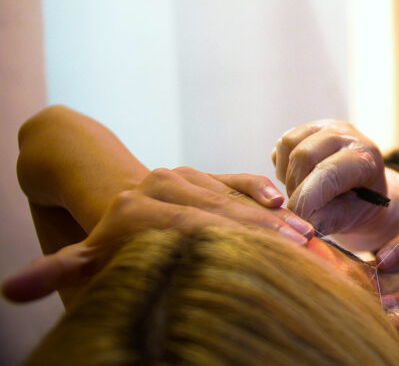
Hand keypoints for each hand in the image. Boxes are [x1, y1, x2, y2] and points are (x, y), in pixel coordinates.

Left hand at [2, 168, 312, 301]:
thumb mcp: (82, 256)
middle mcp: (161, 185)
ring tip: (303, 234)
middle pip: (220, 210)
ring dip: (269, 215)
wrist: (93, 177)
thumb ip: (58, 270)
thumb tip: (9, 290)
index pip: (193, 226)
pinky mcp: (201, 174)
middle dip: (262, 229)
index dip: (230, 240)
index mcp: (137, 207)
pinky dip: (257, 189)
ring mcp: (182, 176)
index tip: (259, 257)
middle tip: (299, 246)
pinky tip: (283, 202)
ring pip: (231, 195)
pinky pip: (234, 179)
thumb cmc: (100, 240)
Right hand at [271, 120, 398, 247]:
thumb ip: (329, 220)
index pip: (328, 172)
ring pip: (288, 144)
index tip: (296, 217)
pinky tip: (298, 178)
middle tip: (300, 207)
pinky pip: (281, 145)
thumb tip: (302, 220)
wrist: (364, 188)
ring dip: (286, 174)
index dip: (307, 197)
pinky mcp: (307, 128)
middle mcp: (346, 134)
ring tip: (300, 191)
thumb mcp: (351, 218)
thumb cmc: (359, 205)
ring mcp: (325, 126)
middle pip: (303, 155)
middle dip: (295, 187)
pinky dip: (282, 166)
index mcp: (364, 156)